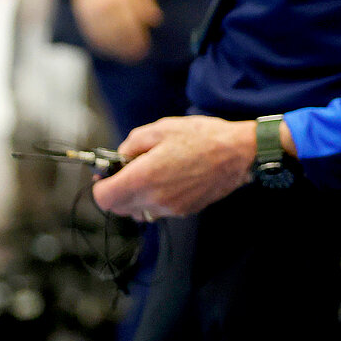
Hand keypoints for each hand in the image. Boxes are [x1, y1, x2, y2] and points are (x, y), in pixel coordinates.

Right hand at [70, 0, 161, 61]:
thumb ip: (146, 0)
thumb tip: (155, 19)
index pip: (128, 20)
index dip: (137, 35)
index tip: (145, 45)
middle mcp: (99, 4)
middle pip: (116, 30)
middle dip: (128, 44)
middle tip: (140, 54)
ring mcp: (88, 13)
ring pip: (104, 36)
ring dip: (117, 49)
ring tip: (130, 57)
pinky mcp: (83, 20)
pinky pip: (93, 36)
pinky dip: (104, 47)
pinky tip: (115, 52)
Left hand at [90, 115, 253, 220]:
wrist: (240, 153)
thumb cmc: (203, 137)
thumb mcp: (162, 128)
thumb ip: (133, 143)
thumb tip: (122, 156)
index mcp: (143, 177)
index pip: (104, 198)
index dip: (100, 186)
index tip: (107, 175)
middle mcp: (154, 199)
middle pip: (119, 208)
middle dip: (118, 192)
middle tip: (128, 172)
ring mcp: (171, 208)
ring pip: (139, 211)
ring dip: (137, 198)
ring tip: (153, 175)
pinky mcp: (186, 210)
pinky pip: (160, 210)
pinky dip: (157, 199)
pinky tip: (172, 180)